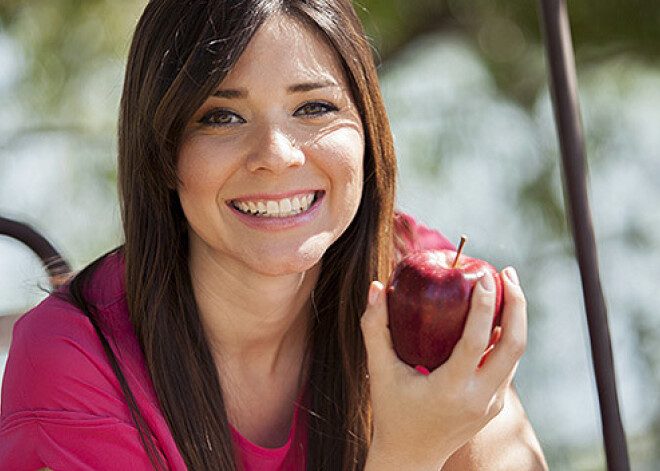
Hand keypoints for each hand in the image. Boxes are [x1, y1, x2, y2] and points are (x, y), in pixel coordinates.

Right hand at [361, 268, 526, 469]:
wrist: (410, 457)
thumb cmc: (390, 411)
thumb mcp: (379, 371)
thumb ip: (375, 328)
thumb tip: (376, 286)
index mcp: (450, 390)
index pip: (476, 342)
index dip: (484, 306)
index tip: (484, 276)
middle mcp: (479, 399)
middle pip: (514, 345)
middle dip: (517, 305)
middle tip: (506, 273)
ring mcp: (492, 404)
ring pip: (515, 354)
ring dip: (515, 318)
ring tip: (505, 285)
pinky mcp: (496, 405)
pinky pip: (506, 364)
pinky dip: (505, 336)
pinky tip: (495, 315)